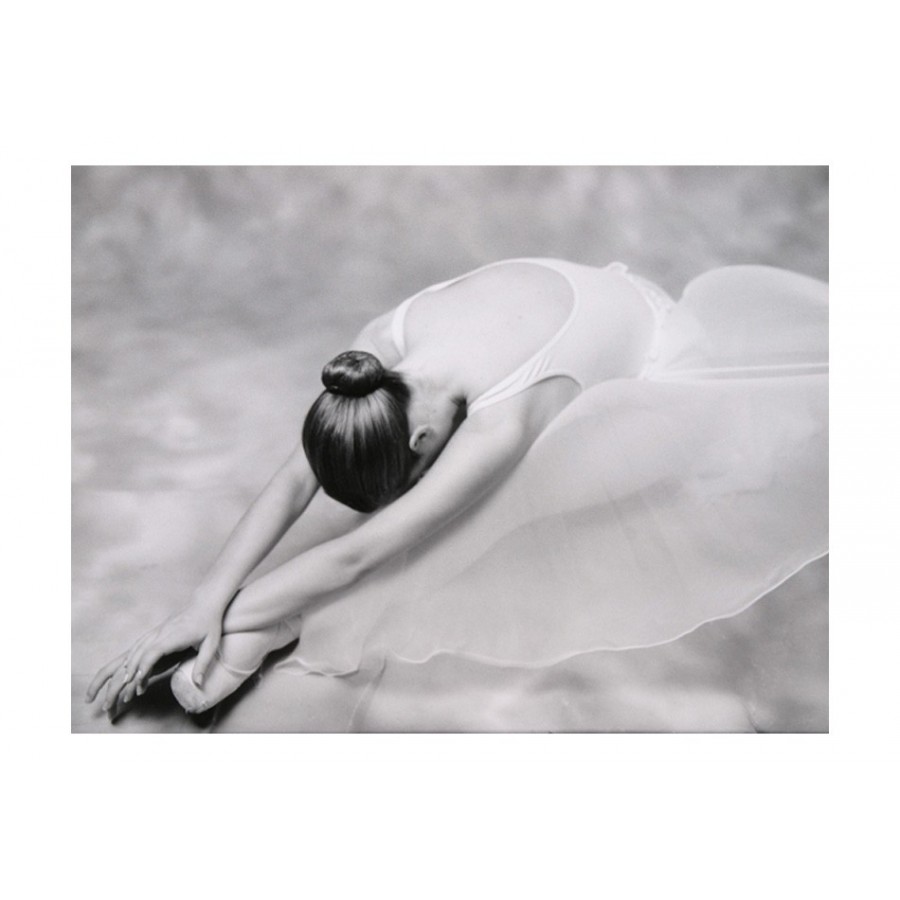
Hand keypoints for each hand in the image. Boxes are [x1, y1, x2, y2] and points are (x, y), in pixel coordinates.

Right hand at [85, 604, 223, 714]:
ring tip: (116, 686)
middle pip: (137, 654)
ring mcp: (155, 633)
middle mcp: (160, 634)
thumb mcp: (212, 643)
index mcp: (173, 636)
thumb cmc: (209, 623)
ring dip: (122, 668)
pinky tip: (127, 675)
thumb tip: (199, 684)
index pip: (153, 652)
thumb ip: (203, 663)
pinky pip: (137, 648)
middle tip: (119, 690)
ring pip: (133, 651)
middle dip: (125, 674)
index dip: (144, 666)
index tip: (136, 681)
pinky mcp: (154, 634)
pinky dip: (129, 661)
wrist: (204, 603)